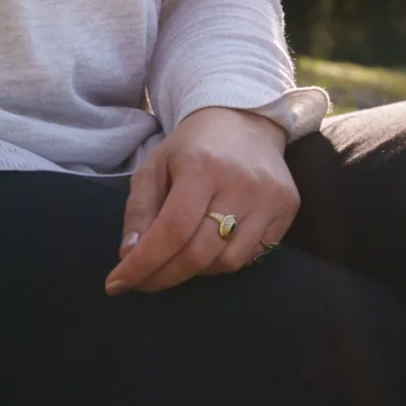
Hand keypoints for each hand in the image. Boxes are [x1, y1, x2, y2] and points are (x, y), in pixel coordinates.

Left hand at [105, 106, 299, 294]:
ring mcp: (270, 198)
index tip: (118, 284)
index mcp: (202, 166)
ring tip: (179, 258)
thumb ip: (139, 210)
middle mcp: (241, 183)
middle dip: (164, 276)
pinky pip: (252, 256)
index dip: (144, 263)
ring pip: (227, 262)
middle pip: (199, 253)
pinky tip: (210, 248)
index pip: (173, 230)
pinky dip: (224, 261)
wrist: (244, 121)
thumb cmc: (193, 146)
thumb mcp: (155, 166)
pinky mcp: (288, 207)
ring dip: (196, 271)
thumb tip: (128, 256)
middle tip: (143, 281)